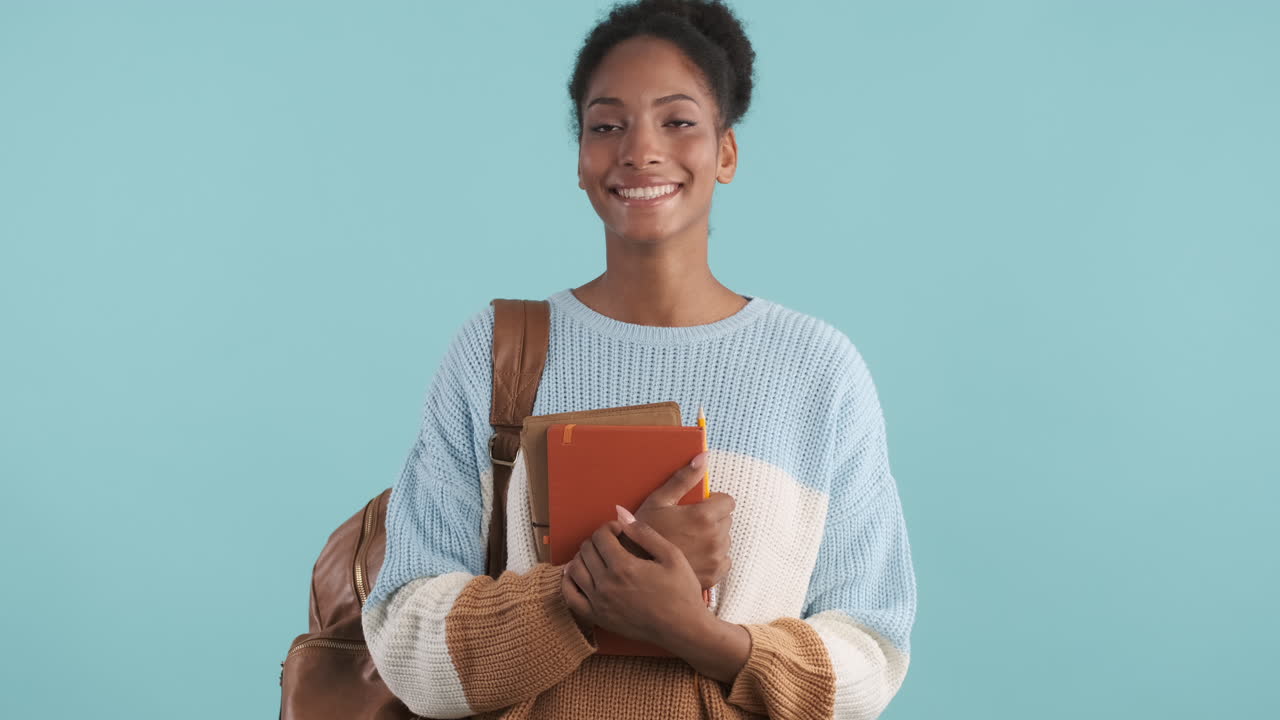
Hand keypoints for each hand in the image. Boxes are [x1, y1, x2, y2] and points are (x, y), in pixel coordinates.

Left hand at [562, 516, 707, 646]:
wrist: (684, 629)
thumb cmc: (682, 591)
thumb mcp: (671, 555)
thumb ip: (643, 532)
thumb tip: (620, 513)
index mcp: (624, 567)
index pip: (601, 536)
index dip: (609, 527)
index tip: (620, 530)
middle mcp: (606, 585)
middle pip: (586, 550)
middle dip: (597, 540)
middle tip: (611, 542)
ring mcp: (599, 603)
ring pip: (574, 570)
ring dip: (583, 557)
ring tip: (599, 556)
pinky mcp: (598, 618)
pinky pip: (570, 597)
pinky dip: (569, 582)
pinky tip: (580, 574)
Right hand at [625, 451, 734, 588]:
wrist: (634, 571)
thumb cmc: (643, 533)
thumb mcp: (659, 501)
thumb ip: (684, 478)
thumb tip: (703, 457)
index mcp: (704, 517)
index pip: (728, 502)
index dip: (713, 502)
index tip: (698, 506)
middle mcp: (714, 538)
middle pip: (726, 520)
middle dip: (712, 519)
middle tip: (688, 524)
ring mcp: (715, 559)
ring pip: (724, 541)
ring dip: (712, 538)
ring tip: (688, 541)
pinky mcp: (713, 576)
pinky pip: (723, 561)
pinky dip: (712, 558)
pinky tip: (693, 556)